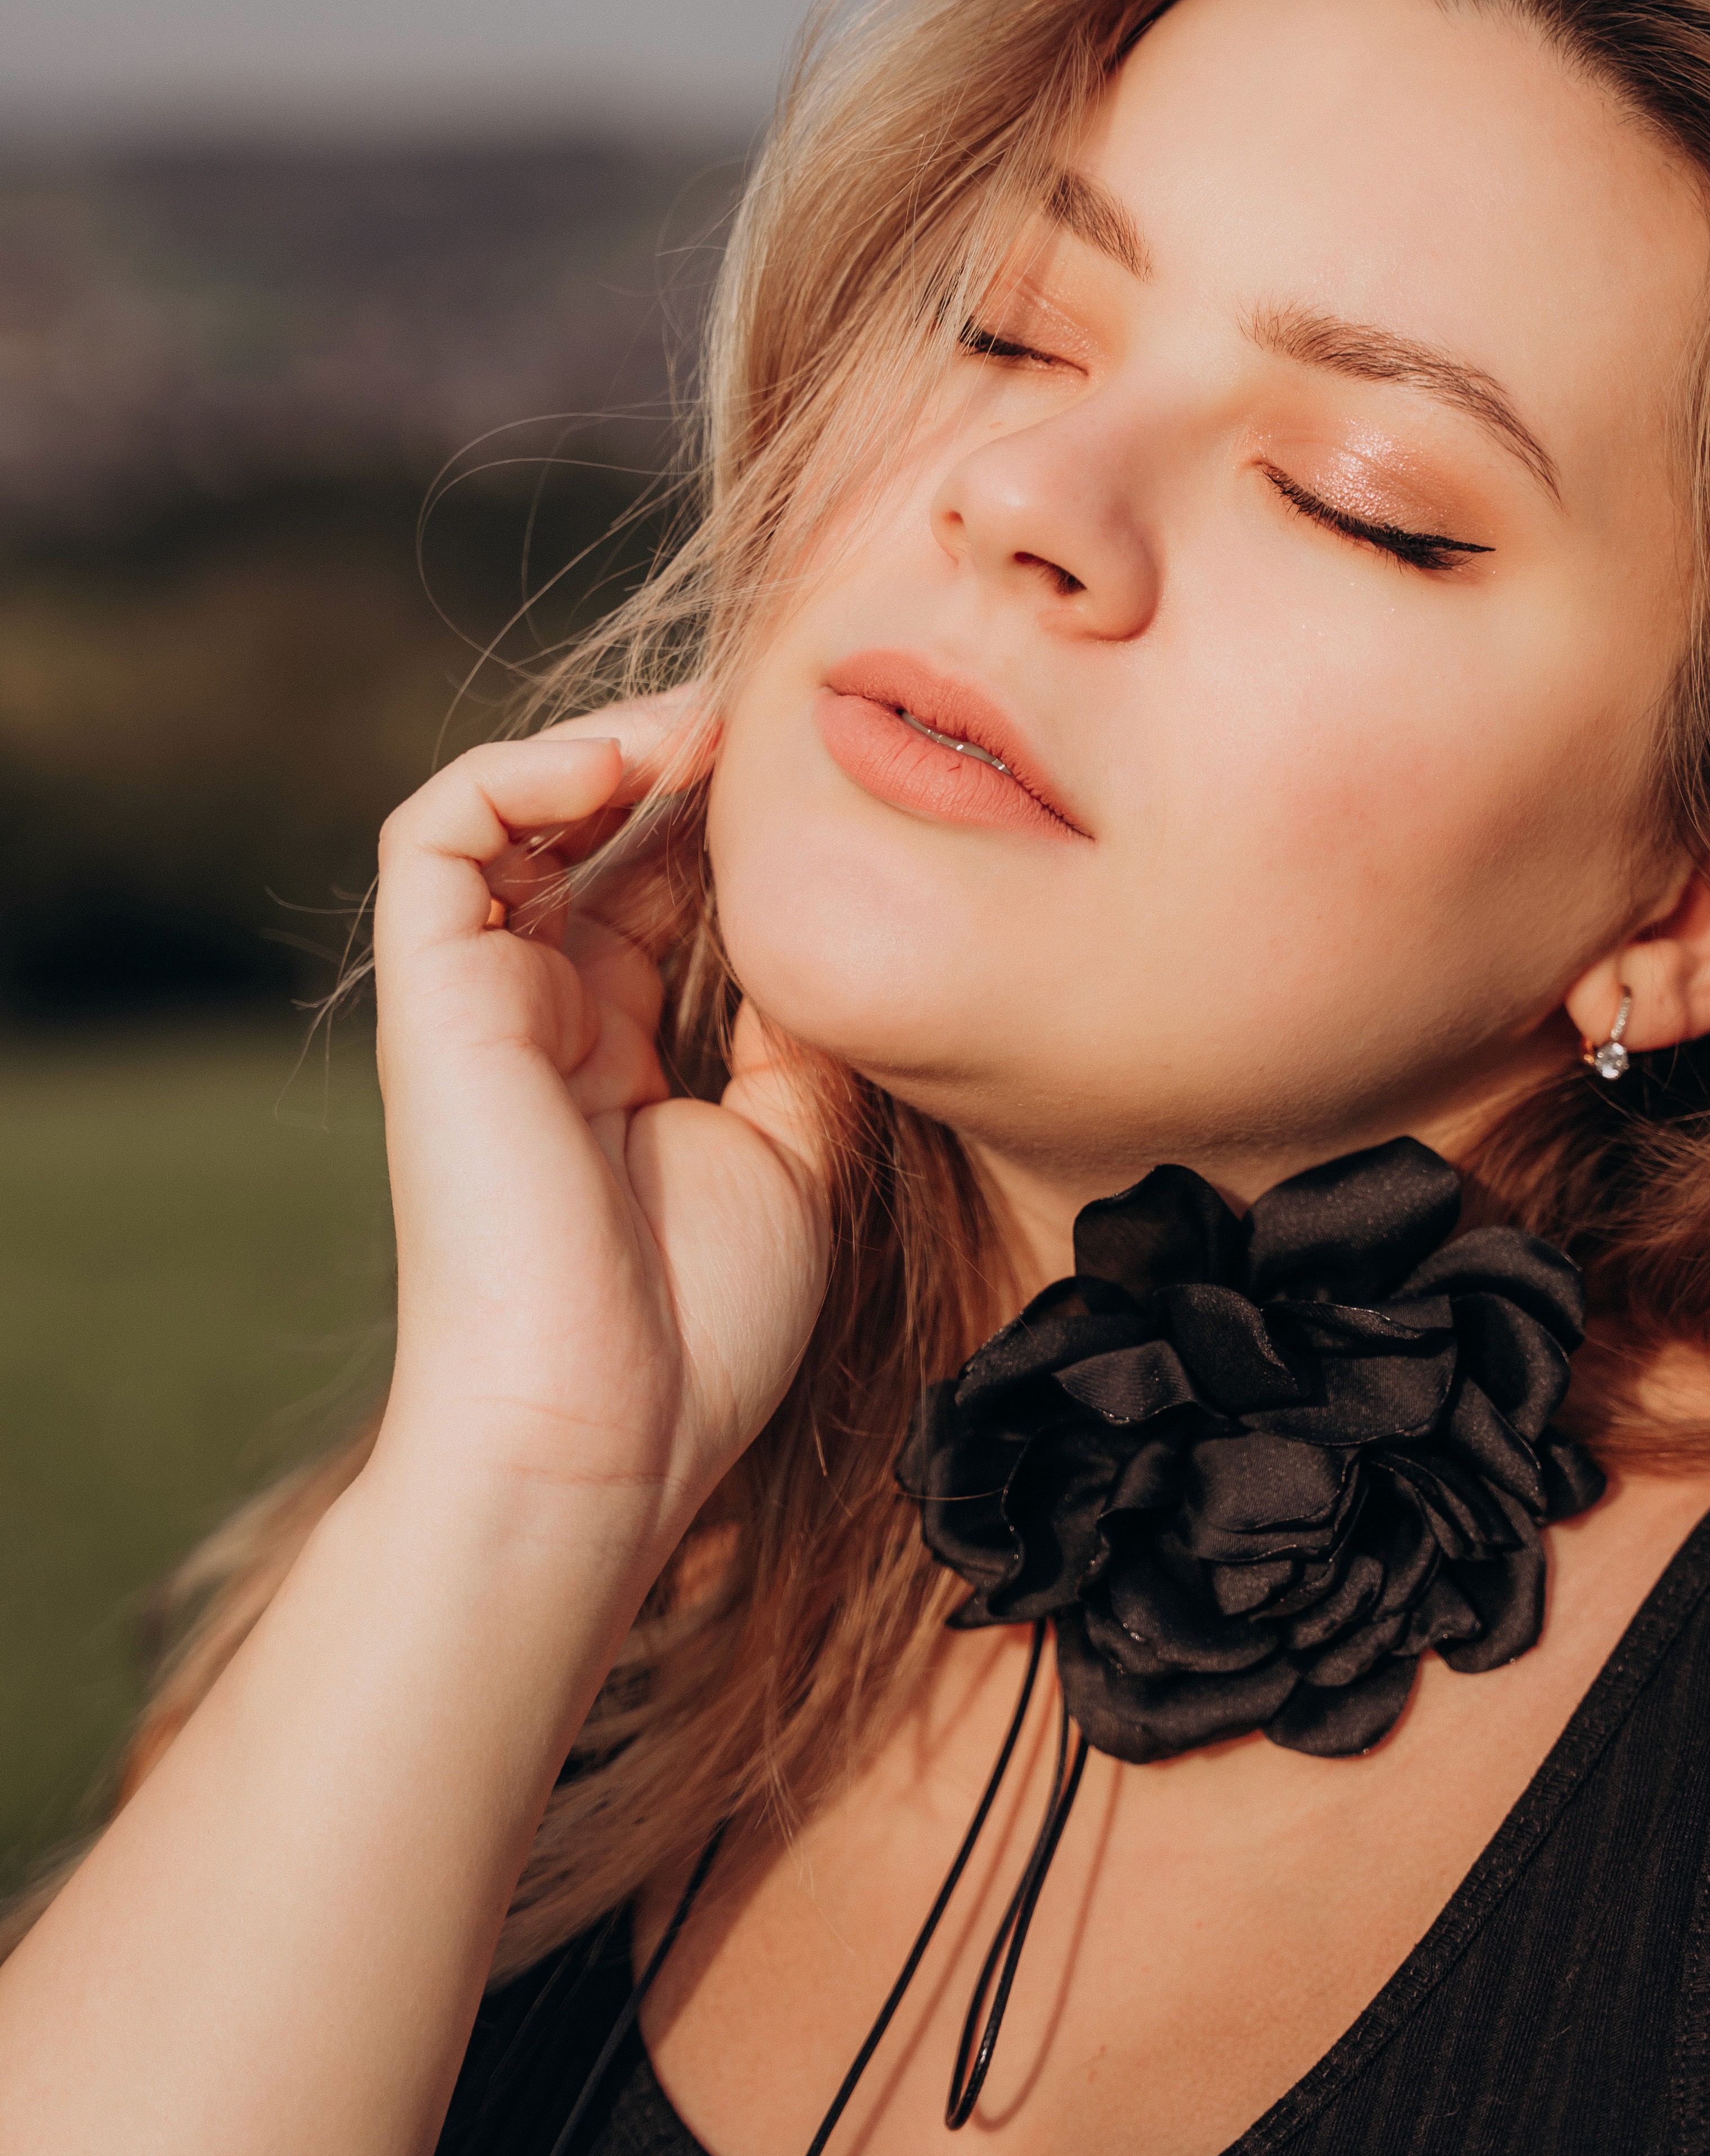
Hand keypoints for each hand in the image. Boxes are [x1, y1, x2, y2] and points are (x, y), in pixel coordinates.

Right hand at [370, 693, 830, 1570]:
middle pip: (592, 839)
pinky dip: (519, 772)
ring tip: (704, 730)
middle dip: (680, 766)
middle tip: (776, 724)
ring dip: (603, 748)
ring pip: (508, 813)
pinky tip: (620, 766)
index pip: (661, 893)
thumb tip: (832, 922)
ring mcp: (480, 1002)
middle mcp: (541, 1016)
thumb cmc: (699, 1329)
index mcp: (619, 1058)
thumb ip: (801, 1031)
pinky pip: (439, 834)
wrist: (597, 1431)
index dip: (733, 825)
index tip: (828, 784)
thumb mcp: (795, 1150)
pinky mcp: (431, 994)